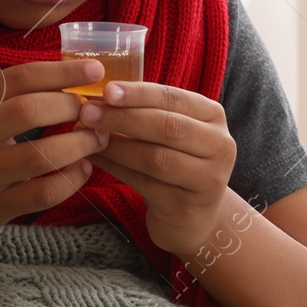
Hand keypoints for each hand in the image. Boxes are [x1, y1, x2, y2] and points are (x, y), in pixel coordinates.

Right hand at [0, 58, 110, 248]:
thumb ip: (7, 98)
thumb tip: (68, 80)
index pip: (19, 78)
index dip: (61, 72)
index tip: (94, 71)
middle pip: (30, 110)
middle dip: (71, 106)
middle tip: (94, 110)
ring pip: (41, 156)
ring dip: (79, 144)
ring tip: (98, 138)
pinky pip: (42, 194)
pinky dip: (71, 180)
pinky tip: (82, 169)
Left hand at [75, 81, 234, 256]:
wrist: (193, 216)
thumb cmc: (176, 162)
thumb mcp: (172, 131)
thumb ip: (146, 111)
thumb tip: (99, 96)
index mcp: (214, 116)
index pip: (174, 98)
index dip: (139, 93)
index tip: (107, 90)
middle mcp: (219, 146)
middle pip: (167, 127)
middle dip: (123, 118)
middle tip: (87, 112)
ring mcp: (207, 179)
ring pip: (156, 158)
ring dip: (116, 145)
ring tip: (87, 136)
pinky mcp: (186, 206)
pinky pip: (144, 183)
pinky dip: (116, 168)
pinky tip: (95, 159)